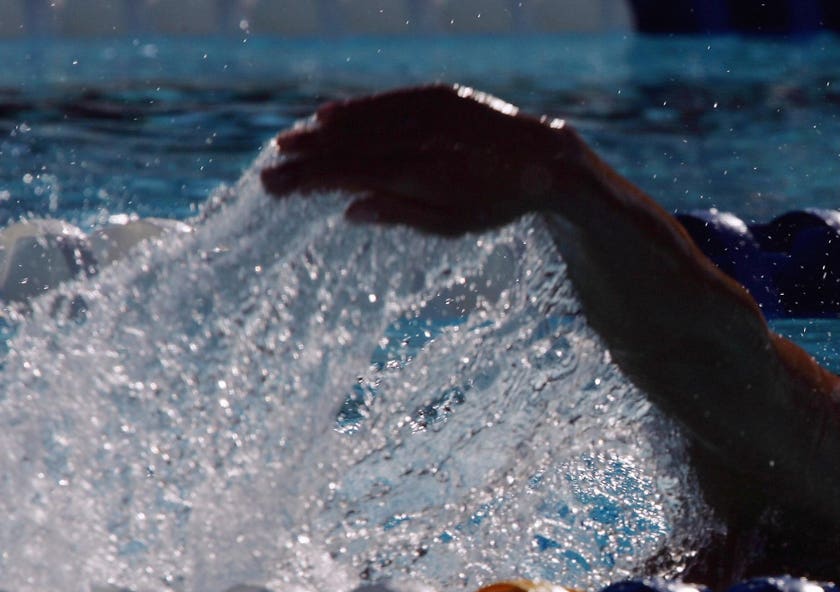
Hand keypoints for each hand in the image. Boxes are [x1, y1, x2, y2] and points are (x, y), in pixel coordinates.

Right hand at [261, 84, 580, 236]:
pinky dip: (358, 108)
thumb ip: (402, 215)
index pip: (352, 175)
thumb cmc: (496, 203)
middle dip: (307, 158)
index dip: (310, 180)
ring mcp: (433, 112)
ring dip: (324, 131)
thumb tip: (348, 211)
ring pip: (366, 121)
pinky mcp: (443, 95)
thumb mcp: (453, 225)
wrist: (546, 161)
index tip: (276, 187)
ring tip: (288, 143)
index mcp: (424, 176)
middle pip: (351, 147)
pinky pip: (390, 101)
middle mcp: (425, 139)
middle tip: (269, 171)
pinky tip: (328, 116)